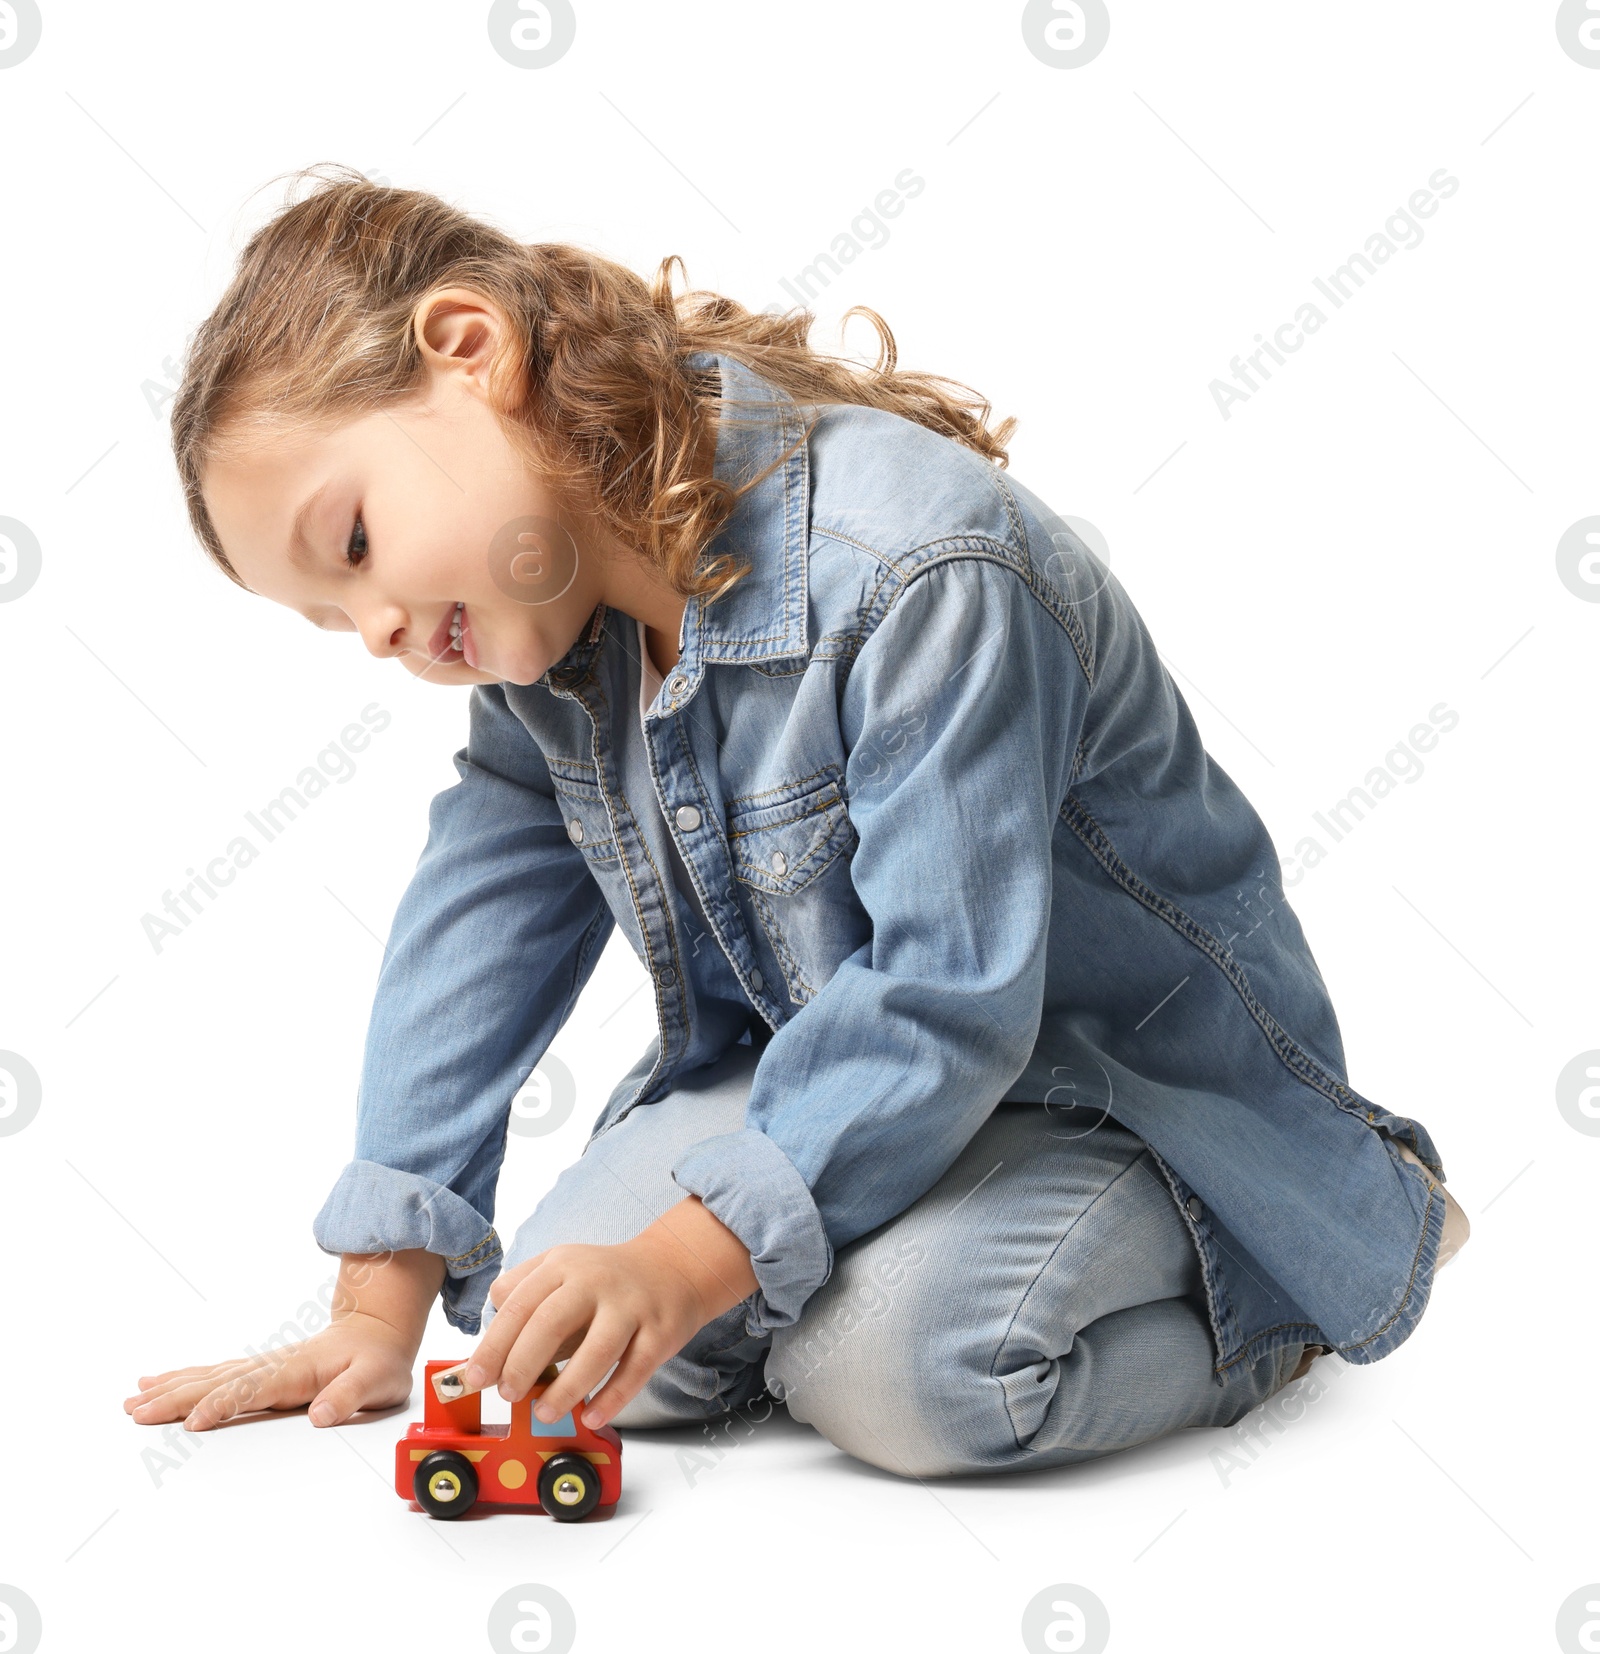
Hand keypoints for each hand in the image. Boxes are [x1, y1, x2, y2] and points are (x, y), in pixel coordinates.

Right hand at [124, 1248, 443, 1432]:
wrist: (377, 1331)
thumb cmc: (377, 1359)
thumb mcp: (376, 1379)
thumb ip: (350, 1396)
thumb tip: (321, 1415)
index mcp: (297, 1370)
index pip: (251, 1390)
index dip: (222, 1405)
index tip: (192, 1422)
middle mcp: (272, 1365)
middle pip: (216, 1382)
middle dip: (176, 1397)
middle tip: (137, 1412)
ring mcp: (262, 1366)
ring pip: (208, 1377)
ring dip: (171, 1388)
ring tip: (134, 1400)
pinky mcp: (259, 1370)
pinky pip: (214, 1375)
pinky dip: (184, 1378)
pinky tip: (158, 1382)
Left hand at [466, 1197, 757, 1429]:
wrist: (673, 1266)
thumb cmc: (605, 1279)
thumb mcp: (559, 1269)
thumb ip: (521, 1299)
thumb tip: (485, 1350)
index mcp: (563, 1265)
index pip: (519, 1305)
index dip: (494, 1345)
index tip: (475, 1378)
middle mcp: (595, 1281)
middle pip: (551, 1323)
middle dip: (522, 1364)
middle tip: (507, 1395)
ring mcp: (630, 1306)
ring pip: (597, 1350)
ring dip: (566, 1388)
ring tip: (545, 1412)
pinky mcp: (660, 1331)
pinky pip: (635, 1370)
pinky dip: (612, 1398)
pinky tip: (592, 1416)